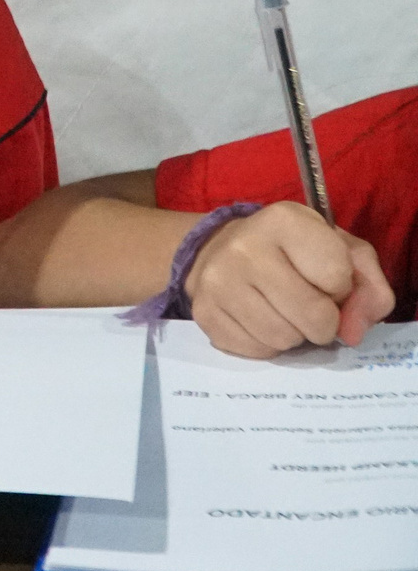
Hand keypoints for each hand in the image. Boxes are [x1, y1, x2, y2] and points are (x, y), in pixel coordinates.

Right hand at [185, 202, 394, 356]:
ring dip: (295, 334)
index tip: (326, 278)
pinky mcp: (202, 312)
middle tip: (312, 307)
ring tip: (285, 313)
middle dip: (323, 321)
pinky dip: (267, 343)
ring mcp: (217, 281)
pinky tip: (261, 320)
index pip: (336, 276)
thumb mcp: (342, 252)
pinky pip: (255, 350)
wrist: (221, 248)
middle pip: (312, 315)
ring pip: (282, 338)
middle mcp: (244, 247)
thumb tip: (351, 334)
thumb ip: (368, 289)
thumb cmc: (294, 251)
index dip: (341, 287)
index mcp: (284, 221)